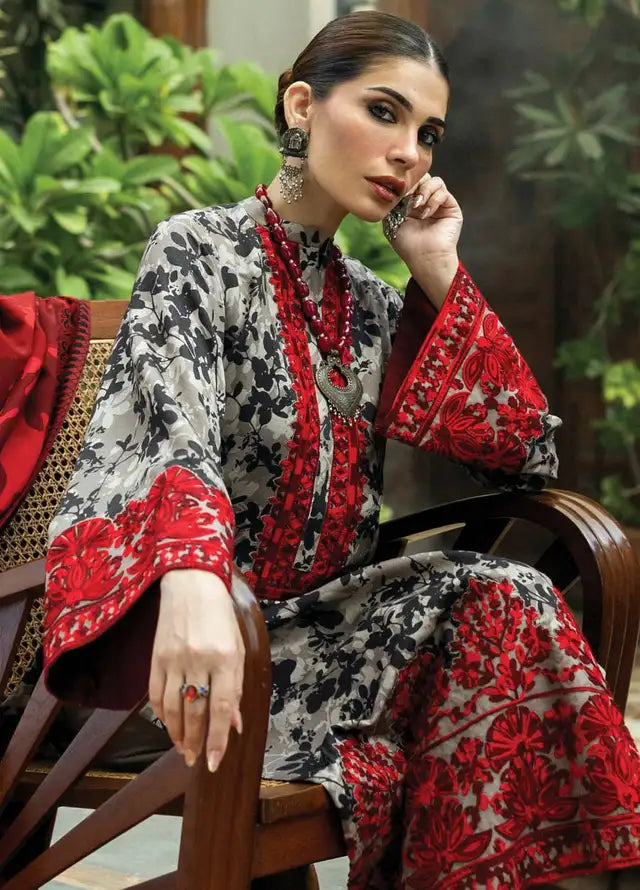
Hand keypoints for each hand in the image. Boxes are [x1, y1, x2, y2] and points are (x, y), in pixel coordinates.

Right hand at [149, 568, 244, 771]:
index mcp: (225, 658)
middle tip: (195, 761)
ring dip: (177, 734)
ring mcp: (175, 659)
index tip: (215, 762)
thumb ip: (235, 687)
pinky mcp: (156, 657)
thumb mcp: (237, 648)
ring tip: (183, 750)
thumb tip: (234, 724)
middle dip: (196, 742)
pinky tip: (168, 725)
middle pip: (195, 712)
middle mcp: (199, 660)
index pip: (222, 708)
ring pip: (173, 708)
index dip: (219, 738)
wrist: (191, 583)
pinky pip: (156, 694)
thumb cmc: (220, 617)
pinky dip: (161, 715)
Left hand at [388, 174, 462, 307]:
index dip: (403, 183)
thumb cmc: (407, 244)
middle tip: (408, 199)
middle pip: (422, 177)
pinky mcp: (450, 206)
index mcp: (411, 203)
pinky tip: (426, 213)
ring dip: (423, 191)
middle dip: (413, 185)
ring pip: (434, 180)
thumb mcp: (392, 219)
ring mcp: (439, 203)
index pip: (409, 182)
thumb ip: (394, 200)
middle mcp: (426, 201)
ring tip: (417, 206)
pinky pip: (442, 191)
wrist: (424, 257)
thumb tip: (399, 184)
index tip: (397, 194)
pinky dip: (432, 199)